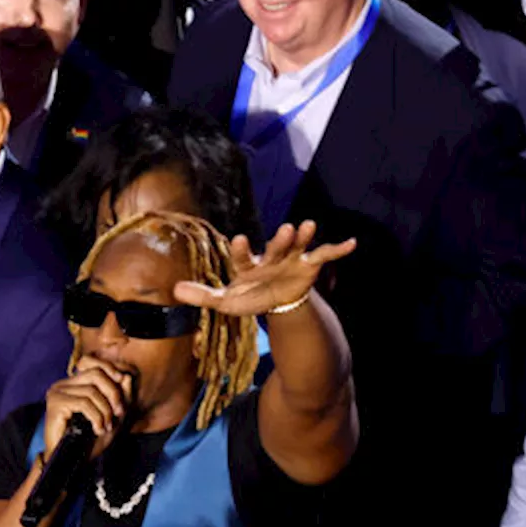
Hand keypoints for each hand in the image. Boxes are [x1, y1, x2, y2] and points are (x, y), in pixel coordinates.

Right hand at [42, 356, 132, 460]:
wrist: (69, 462)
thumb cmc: (88, 441)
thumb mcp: (111, 416)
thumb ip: (120, 396)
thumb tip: (126, 376)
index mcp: (73, 384)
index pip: (94, 365)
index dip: (112, 372)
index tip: (123, 386)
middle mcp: (62, 384)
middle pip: (96, 374)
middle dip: (113, 393)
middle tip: (119, 413)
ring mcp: (57, 393)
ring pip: (92, 391)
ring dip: (105, 411)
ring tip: (106, 427)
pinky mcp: (55, 404)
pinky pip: (84, 404)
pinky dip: (96, 417)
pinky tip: (98, 430)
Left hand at [172, 220, 354, 315]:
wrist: (277, 300)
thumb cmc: (249, 296)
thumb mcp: (226, 301)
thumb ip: (203, 296)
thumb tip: (173, 290)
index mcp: (249, 264)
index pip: (243, 256)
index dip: (242, 249)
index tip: (239, 239)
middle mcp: (271, 256)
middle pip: (275, 247)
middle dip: (281, 240)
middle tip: (285, 228)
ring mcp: (292, 259)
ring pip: (298, 246)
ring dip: (303, 237)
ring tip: (308, 225)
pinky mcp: (310, 264)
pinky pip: (325, 255)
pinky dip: (338, 249)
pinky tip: (351, 243)